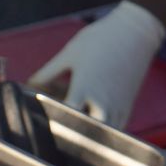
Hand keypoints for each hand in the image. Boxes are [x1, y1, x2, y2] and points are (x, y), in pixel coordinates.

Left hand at [25, 1, 165, 127]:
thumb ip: (47, 73)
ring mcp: (117, 105)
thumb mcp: (68, 54)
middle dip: (71, 134)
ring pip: (102, 133)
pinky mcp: (128, 105)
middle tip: (58, 130)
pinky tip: (92, 125)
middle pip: (85, 131)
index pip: (65, 115)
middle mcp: (102, 101)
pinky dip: (103, 131)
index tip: (41, 121)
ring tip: (75, 128)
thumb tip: (29, 85)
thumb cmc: (100, 39)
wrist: (136, 30)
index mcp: (84, 88)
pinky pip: (116, 129)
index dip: (52, 121)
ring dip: (88, 134)